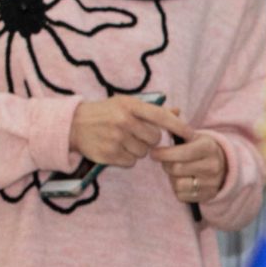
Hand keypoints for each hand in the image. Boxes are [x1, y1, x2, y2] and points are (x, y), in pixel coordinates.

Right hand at [70, 96, 190, 167]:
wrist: (74, 124)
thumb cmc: (106, 112)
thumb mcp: (127, 104)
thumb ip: (152, 109)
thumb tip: (178, 111)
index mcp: (130, 105)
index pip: (161, 116)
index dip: (178, 126)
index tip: (191, 134)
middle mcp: (124, 121)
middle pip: (154, 139)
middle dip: (149, 139)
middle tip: (135, 133)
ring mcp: (116, 138)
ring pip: (143, 152)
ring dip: (138, 149)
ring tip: (123, 140)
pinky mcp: (109, 154)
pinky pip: (131, 162)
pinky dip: (127, 158)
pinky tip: (116, 148)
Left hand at [151, 131, 227, 204]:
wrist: (223, 166)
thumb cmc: (200, 149)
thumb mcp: (193, 136)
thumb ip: (179, 127)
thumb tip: (168, 115)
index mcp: (208, 147)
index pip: (181, 152)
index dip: (164, 153)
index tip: (154, 152)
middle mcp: (212, 166)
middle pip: (176, 169)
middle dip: (166, 165)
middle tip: (165, 161)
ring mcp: (211, 183)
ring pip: (178, 184)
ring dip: (172, 178)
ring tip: (176, 172)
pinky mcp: (207, 195)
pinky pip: (181, 196)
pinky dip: (177, 189)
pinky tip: (183, 181)